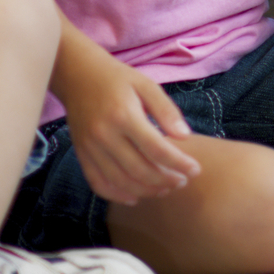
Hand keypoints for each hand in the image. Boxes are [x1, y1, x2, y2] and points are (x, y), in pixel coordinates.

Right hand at [63, 50, 201, 203]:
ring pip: (121, 181)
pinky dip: (117, 195)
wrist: (78, 75)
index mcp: (124, 116)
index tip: (195, 170)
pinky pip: (98, 183)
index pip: (156, 149)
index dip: (179, 163)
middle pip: (139, 170)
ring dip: (146, 191)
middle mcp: (105, 135)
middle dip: (165, 181)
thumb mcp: (146, 85)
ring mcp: (90, 148)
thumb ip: (166, 110)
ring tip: (165, 189)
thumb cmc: (118, 79)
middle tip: (182, 181)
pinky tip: (135, 197)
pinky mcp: (81, 155)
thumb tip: (185, 137)